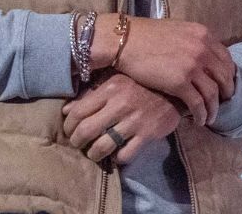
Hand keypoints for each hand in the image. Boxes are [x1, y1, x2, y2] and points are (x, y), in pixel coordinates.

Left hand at [62, 72, 180, 164]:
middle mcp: (120, 104)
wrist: (174, 91)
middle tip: (78, 144)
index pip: (78, 112)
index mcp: (109, 88)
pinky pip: (125, 154)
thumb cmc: (140, 85)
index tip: (69, 131)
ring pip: (103, 146)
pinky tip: (116, 154)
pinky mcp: (147, 134)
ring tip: (94, 153)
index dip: (68, 126)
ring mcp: (134, 120)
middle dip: (77, 142)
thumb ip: (91, 94)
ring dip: (93, 154)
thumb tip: (66, 110)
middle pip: (86, 130)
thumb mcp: (115, 82)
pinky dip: (117, 158)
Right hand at [113, 17, 235, 126]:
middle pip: (224, 77)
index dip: (228, 74)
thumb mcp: (179, 31)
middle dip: (226, 92)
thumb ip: (194, 41)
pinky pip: (198, 104)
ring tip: (211, 117)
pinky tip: (199, 120)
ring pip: (213, 93)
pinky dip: (201, 114)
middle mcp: (203, 49)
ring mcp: (192, 66)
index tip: (225, 84)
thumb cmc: (148, 36)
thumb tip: (204, 55)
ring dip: (214, 108)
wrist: (126, 41)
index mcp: (204, 35)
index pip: (226, 58)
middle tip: (223, 103)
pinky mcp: (180, 82)